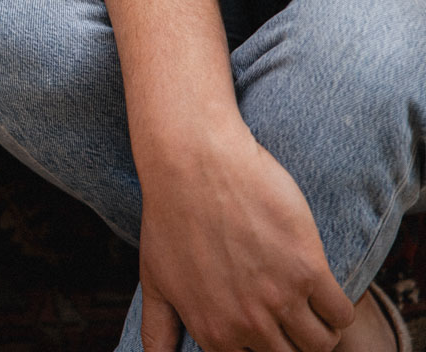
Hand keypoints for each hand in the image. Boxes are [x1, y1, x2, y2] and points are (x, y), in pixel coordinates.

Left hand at [136, 126, 353, 351]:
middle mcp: (246, 323)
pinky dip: (339, 311)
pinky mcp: (307, 268)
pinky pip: (340, 313)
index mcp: (212, 331)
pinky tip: (325, 292)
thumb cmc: (169, 215)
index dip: (263, 349)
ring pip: (321, 344)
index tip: (269, 333)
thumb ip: (159, 327)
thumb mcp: (154, 278)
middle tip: (293, 323)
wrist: (194, 162)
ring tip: (312, 312)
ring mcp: (279, 298)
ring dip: (321, 334)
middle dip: (294, 346)